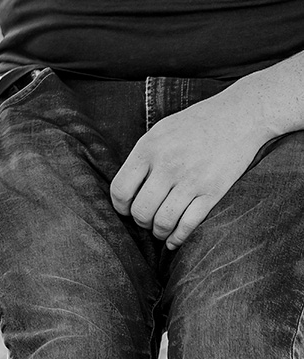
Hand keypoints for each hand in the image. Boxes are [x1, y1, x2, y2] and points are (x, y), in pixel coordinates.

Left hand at [110, 92, 266, 248]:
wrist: (238, 117)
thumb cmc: (195, 123)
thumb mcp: (159, 131)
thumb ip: (142, 157)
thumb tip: (127, 186)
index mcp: (148, 149)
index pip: (120, 190)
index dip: (119, 206)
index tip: (125, 209)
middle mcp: (166, 166)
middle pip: (140, 210)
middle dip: (139, 221)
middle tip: (145, 220)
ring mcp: (191, 180)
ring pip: (163, 221)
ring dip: (158, 231)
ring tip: (159, 229)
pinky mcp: (213, 192)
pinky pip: (189, 224)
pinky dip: (178, 238)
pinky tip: (174, 240)